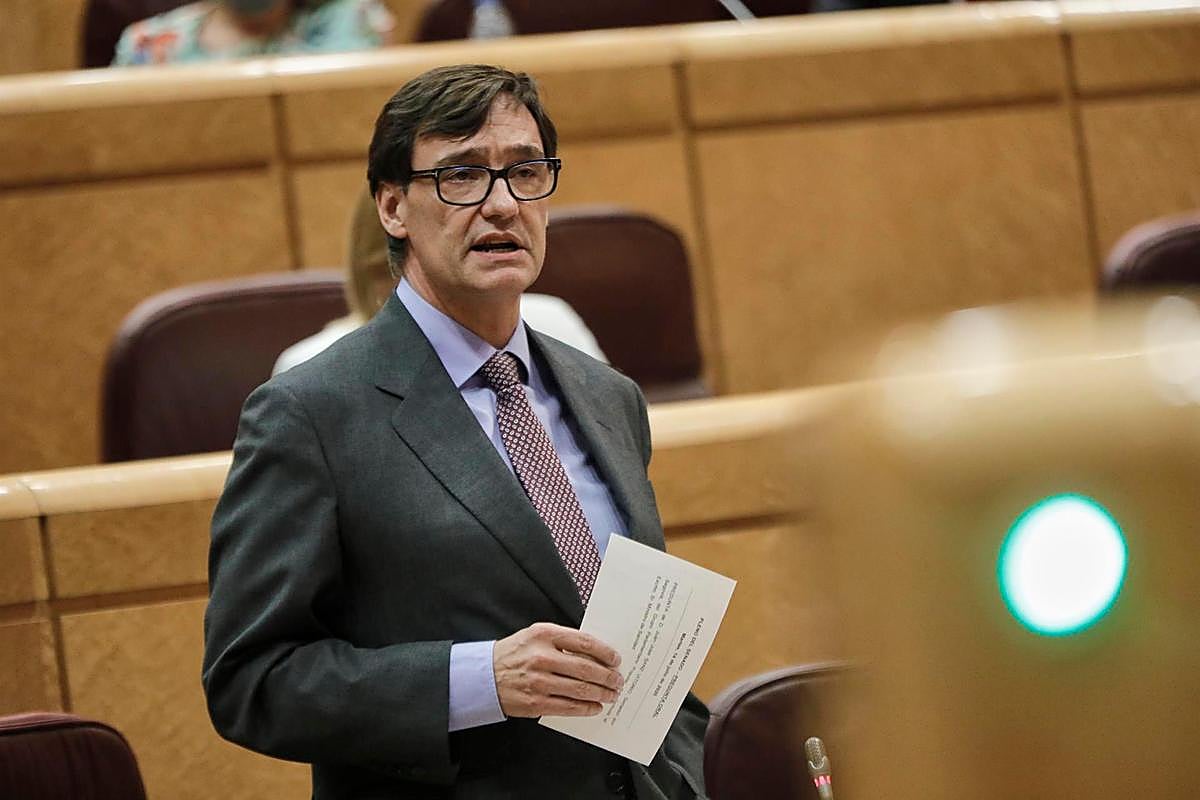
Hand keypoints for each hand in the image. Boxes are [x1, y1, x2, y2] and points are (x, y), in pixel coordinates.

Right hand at [493, 622, 622, 717]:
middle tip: (618, 680)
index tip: (616, 659)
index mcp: (544, 634)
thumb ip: (563, 639)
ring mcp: (539, 681)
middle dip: (608, 676)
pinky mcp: (536, 702)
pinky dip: (586, 708)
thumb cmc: (515, 653)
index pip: (584, 642)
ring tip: (611, 694)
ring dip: (601, 693)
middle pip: (586, 668)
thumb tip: (596, 652)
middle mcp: (542, 656)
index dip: (605, 652)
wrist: (484, 676)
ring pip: (580, 689)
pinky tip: (595, 707)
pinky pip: (568, 707)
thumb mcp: (536, 635)